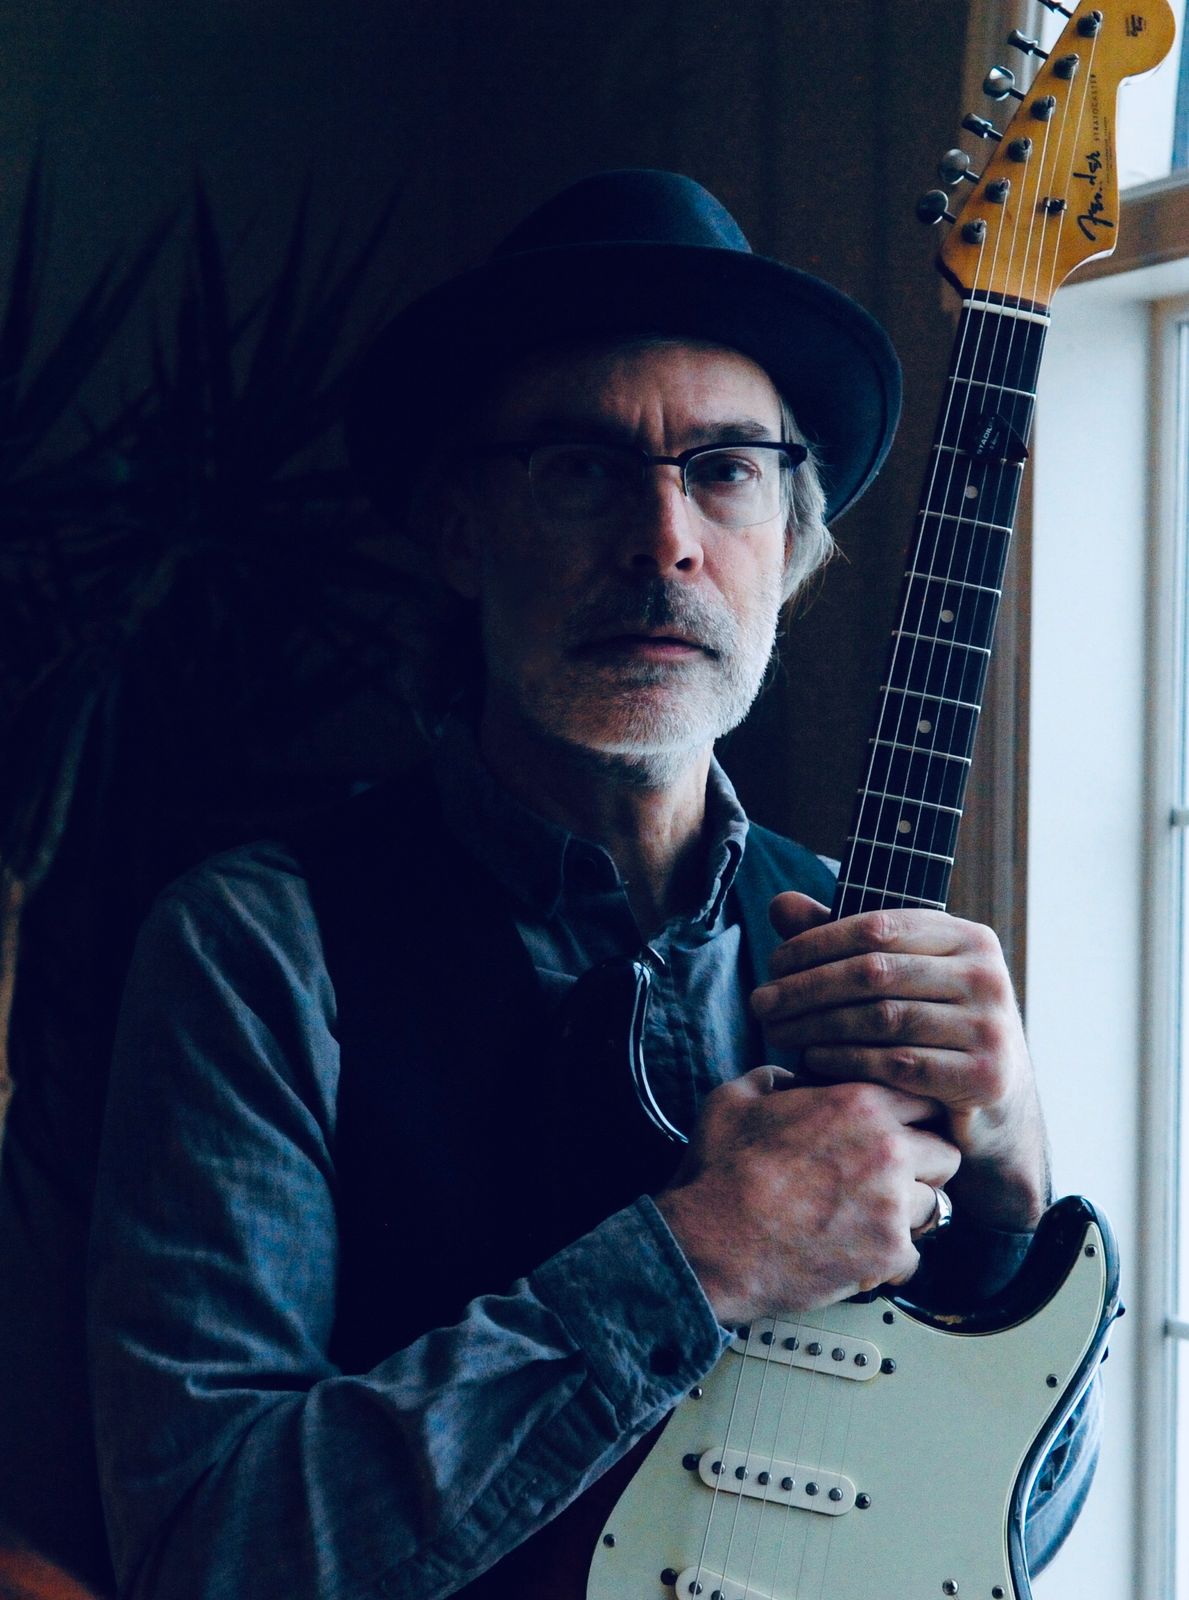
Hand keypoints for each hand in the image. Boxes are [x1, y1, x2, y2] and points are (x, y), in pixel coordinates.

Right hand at [655, 1066, 959, 1324]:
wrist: (713, 1242)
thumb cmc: (720, 1171)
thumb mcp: (736, 1098)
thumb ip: (775, 1078)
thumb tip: (793, 1080)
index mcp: (858, 1103)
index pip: (924, 1098)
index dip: (911, 1116)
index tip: (899, 1131)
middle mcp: (887, 1150)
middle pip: (946, 1153)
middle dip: (924, 1164)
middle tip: (894, 1178)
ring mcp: (892, 1205)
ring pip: (935, 1205)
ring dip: (909, 1213)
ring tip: (873, 1219)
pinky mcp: (887, 1254)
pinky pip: (914, 1257)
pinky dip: (890, 1260)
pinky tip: (859, 1252)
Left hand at [750, 892, 1049, 1232]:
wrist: (996, 1107)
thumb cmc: (932, 1030)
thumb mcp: (894, 978)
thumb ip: (841, 941)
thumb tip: (780, 903)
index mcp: (968, 937)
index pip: (878, 925)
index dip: (817, 942)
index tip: (772, 964)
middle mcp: (987, 975)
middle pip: (875, 971)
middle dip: (807, 987)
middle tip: (760, 1003)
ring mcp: (991, 1026)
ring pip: (883, 1017)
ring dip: (817, 1024)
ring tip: (776, 1032)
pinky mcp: (985, 1076)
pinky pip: (897, 1063)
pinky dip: (846, 1060)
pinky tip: (811, 1059)